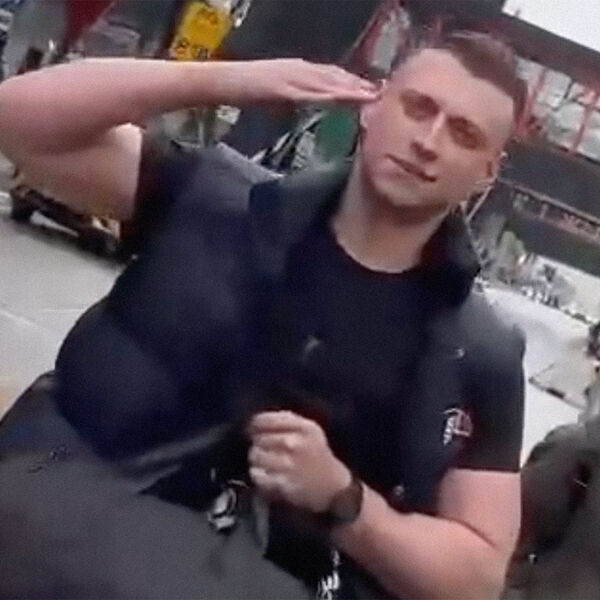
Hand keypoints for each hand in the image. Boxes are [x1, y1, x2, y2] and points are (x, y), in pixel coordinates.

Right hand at [214, 59, 378, 105]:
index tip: (370, 90)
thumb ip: (295, 97)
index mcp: (298, 70)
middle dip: (358, 85)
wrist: (226, 81)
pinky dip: (331, 95)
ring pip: (329, 83)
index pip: (330, 75)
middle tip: (381, 92)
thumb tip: (310, 105)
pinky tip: (345, 99)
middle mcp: (300, 69)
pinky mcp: (286, 87)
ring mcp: (294, 76)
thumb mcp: (277, 94)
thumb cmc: (247, 90)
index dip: (351, 82)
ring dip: (351, 89)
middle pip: (335, 76)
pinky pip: (313, 92)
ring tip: (371, 96)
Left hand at [247, 410, 351, 512]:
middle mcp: (295, 443)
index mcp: (304, 427)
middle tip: (261, 448)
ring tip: (263, 462)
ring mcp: (288, 465)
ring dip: (256, 459)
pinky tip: (264, 474)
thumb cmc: (318, 456)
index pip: (266, 420)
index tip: (252, 429)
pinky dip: (257, 474)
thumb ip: (287, 420)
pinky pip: (258, 475)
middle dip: (257, 443)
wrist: (334, 489)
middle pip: (259, 438)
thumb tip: (257, 420)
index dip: (255, 424)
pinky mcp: (283, 484)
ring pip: (256, 456)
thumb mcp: (311, 430)